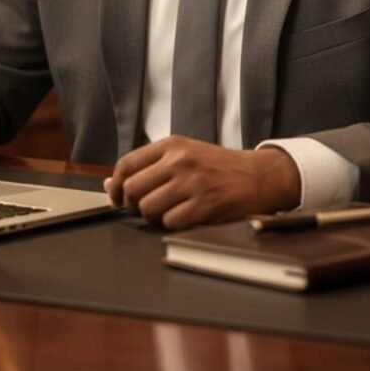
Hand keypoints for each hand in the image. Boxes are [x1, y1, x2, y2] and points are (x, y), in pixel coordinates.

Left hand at [103, 136, 300, 229]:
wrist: (259, 176)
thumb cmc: (219, 167)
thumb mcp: (184, 155)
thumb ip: (148, 167)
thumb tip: (110, 183)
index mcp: (172, 145)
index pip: (126, 164)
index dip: (117, 186)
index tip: (119, 197)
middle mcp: (179, 160)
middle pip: (133, 189)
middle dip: (134, 205)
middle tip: (145, 209)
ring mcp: (192, 182)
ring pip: (148, 208)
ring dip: (153, 217)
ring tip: (168, 212)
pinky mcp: (204, 205)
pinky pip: (170, 222)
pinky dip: (172, 225)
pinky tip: (184, 217)